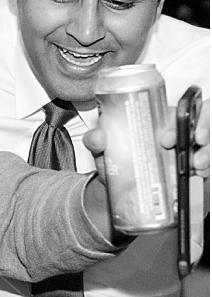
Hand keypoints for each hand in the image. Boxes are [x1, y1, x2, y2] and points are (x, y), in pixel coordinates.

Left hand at [85, 98, 208, 180]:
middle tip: (190, 148)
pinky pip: (207, 162)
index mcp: (159, 119)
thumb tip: (98, 136)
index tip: (166, 138)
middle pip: (200, 121)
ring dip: (206, 151)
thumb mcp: (103, 148)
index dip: (182, 115)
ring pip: (206, 142)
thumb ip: (96, 140)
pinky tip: (200, 172)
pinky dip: (207, 168)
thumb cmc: (115, 159)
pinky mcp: (192, 165)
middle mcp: (177, 131)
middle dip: (202, 130)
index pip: (179, 109)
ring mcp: (187, 148)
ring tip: (197, 164)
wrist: (119, 187)